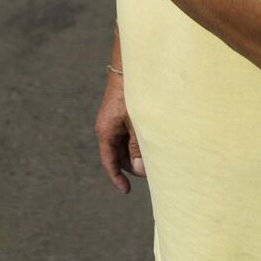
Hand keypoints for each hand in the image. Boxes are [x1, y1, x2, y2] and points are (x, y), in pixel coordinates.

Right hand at [94, 71, 144, 192]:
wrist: (130, 70)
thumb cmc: (132, 95)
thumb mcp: (136, 123)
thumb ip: (138, 146)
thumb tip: (138, 169)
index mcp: (106, 132)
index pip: (109, 162)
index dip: (117, 178)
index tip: (126, 191)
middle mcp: (107, 128)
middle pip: (118, 156)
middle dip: (132, 166)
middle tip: (151, 171)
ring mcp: (114, 122)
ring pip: (124, 146)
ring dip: (136, 154)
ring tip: (154, 156)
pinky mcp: (121, 116)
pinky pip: (127, 135)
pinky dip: (137, 142)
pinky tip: (151, 142)